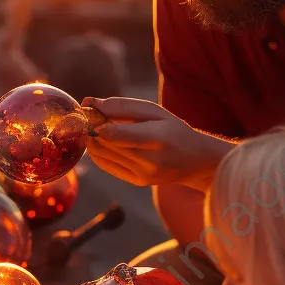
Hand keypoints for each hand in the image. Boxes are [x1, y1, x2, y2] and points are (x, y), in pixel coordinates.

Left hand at [83, 97, 233, 191]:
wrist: (196, 161)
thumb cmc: (173, 130)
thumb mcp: (155, 111)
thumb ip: (122, 106)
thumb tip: (89, 102)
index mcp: (157, 138)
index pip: (115, 135)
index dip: (96, 123)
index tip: (90, 111)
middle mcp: (150, 160)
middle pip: (104, 144)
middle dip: (91, 128)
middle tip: (89, 116)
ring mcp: (143, 174)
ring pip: (101, 154)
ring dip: (92, 139)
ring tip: (97, 126)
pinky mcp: (137, 182)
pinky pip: (105, 165)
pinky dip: (98, 151)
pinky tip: (103, 141)